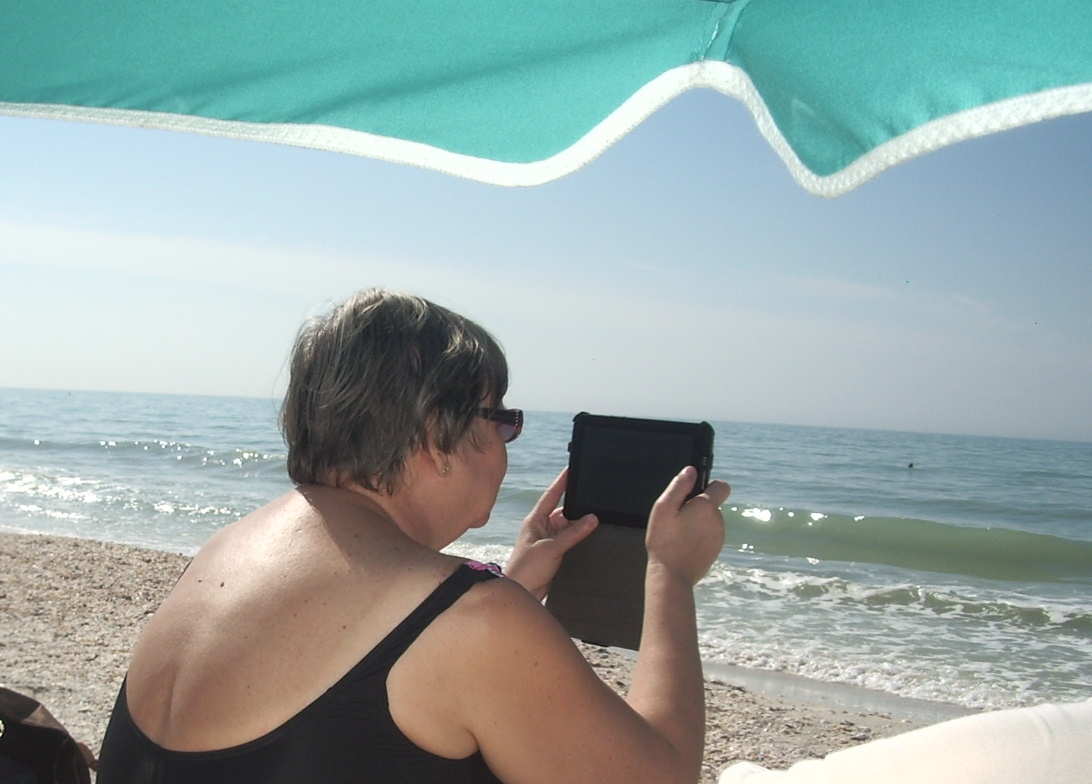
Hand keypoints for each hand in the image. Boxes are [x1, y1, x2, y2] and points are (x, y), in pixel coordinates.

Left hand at [505, 468, 597, 600]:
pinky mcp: (556, 553)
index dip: (562, 482)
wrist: (521, 592)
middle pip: (565, 512)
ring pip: (571, 527)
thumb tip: (592, 518)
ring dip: (581, 527)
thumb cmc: (526, 568)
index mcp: (536, 520)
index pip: (551, 495)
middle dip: (579, 510)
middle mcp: (542, 527)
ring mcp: (549, 540)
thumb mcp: (551, 548)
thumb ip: (573, 533)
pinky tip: (592, 537)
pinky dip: (581, 539)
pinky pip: (572, 540)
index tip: (572, 469)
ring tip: (597, 522)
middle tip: (596, 504)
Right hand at [646, 466, 729, 585]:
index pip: (722, 486)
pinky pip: (709, 536)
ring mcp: (719, 537)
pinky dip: (699, 537)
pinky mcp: (716, 550)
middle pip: (712, 505)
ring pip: (710, 521)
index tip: (693, 494)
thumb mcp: (664, 508)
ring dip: (698, 523)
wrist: (672, 576)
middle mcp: (718, 520)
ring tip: (679, 534)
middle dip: (698, 507)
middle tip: (677, 518)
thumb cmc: (664, 541)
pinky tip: (684, 545)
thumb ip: (679, 486)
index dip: (709, 486)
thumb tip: (691, 470)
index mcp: (706, 507)